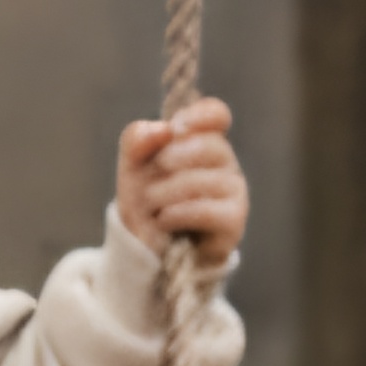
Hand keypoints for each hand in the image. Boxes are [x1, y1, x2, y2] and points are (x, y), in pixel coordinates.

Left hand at [116, 95, 246, 264]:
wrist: (145, 250)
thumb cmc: (145, 204)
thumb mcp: (131, 169)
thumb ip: (137, 140)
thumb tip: (162, 129)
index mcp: (201, 142)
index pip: (216, 115)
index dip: (199, 116)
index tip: (174, 128)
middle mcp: (224, 164)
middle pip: (212, 145)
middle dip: (174, 157)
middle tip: (156, 171)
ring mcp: (233, 192)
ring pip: (209, 179)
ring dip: (169, 191)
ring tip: (152, 204)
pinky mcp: (234, 221)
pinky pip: (211, 210)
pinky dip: (180, 213)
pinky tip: (164, 220)